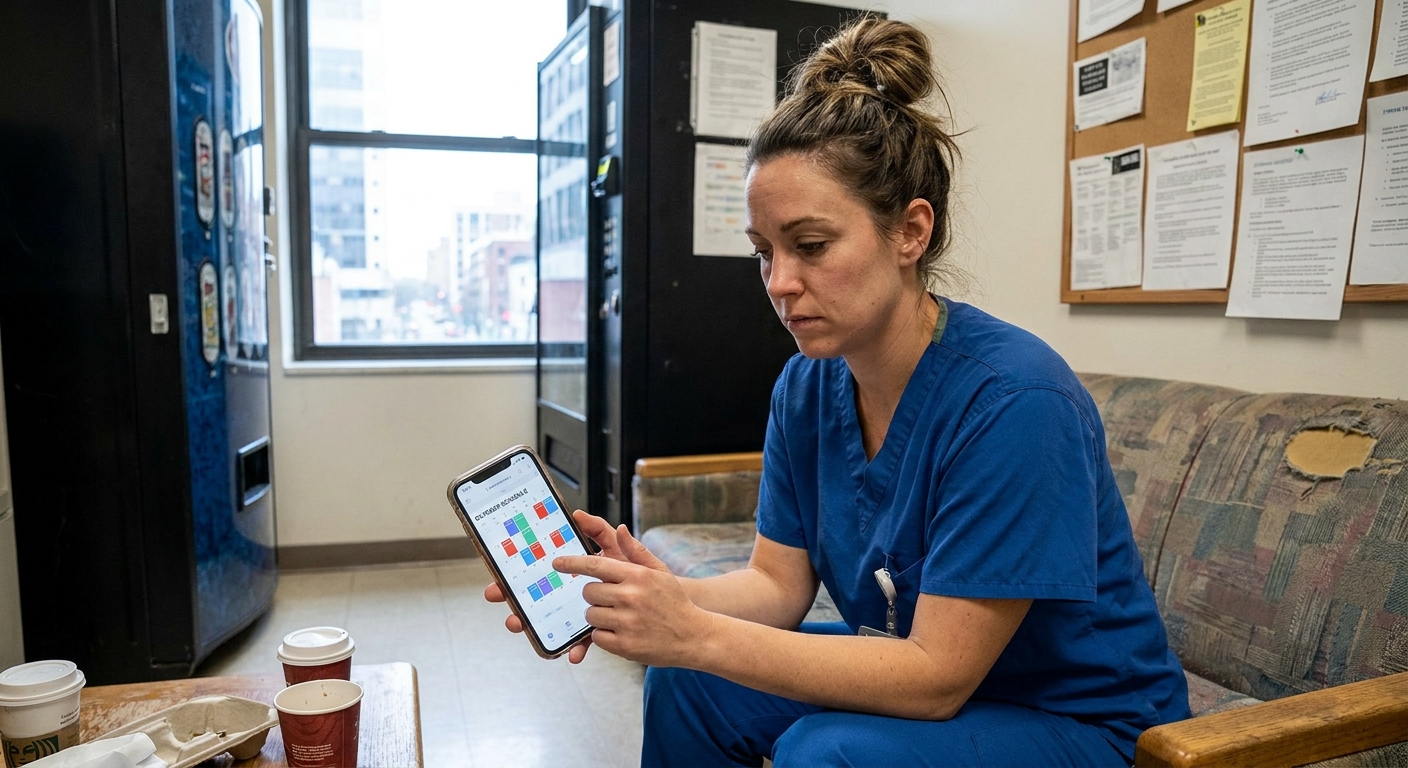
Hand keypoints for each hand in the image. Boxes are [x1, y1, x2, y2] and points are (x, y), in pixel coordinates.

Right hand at [482, 509, 627, 663]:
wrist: (668, 609)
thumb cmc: (642, 576)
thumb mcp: (622, 551)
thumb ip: (601, 532)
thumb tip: (579, 515)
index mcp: (578, 570)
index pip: (542, 566)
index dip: (521, 567)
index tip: (501, 569)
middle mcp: (573, 591)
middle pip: (535, 591)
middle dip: (512, 594)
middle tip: (494, 593)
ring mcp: (580, 612)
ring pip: (549, 618)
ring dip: (530, 622)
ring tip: (517, 623)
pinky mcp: (594, 632)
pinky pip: (580, 641)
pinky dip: (575, 647)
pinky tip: (572, 654)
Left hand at [554, 525, 710, 667]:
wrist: (695, 636)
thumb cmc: (674, 601)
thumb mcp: (660, 572)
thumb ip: (636, 552)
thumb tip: (620, 529)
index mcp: (637, 576)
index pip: (596, 566)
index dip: (573, 564)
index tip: (557, 563)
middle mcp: (631, 597)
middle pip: (589, 592)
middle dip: (594, 596)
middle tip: (610, 599)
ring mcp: (628, 622)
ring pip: (590, 615)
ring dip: (599, 616)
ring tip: (619, 617)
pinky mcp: (625, 646)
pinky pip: (597, 637)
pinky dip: (604, 636)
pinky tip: (623, 633)